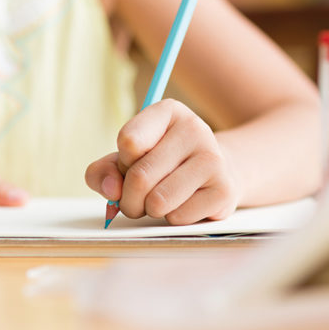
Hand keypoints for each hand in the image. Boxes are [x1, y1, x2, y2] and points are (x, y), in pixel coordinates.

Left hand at [85, 99, 240, 224]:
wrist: (214, 172)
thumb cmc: (161, 164)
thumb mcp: (127, 159)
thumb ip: (104, 171)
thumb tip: (111, 191)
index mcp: (168, 111)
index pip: (128, 141)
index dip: (122, 163)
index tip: (132, 162)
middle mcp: (194, 129)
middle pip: (140, 177)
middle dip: (129, 198)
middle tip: (137, 196)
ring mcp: (213, 159)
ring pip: (158, 202)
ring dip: (149, 210)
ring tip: (160, 198)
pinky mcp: (224, 191)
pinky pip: (178, 218)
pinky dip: (172, 218)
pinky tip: (184, 203)